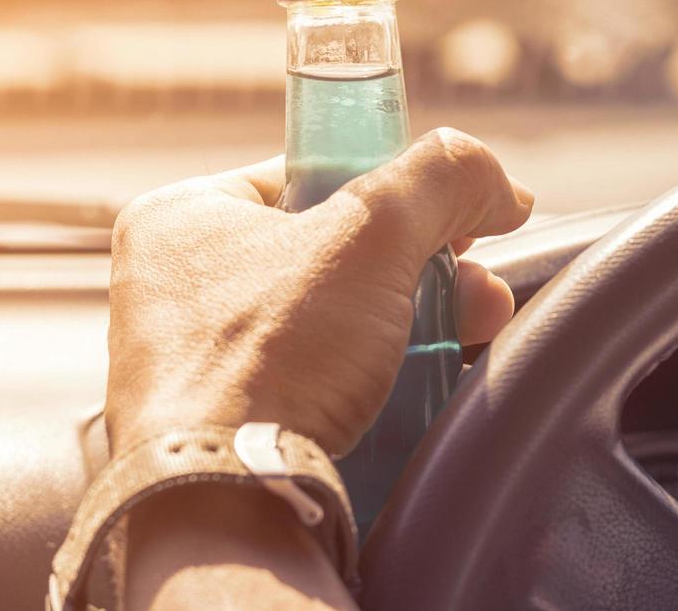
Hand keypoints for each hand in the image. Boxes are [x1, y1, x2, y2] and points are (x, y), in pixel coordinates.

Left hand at [105, 128, 533, 455]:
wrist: (226, 503)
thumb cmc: (274, 356)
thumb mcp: (372, 233)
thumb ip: (442, 178)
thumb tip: (499, 184)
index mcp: (183, 217)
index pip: (310, 174)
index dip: (393, 193)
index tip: (449, 224)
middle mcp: (178, 284)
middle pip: (336, 251)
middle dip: (425, 267)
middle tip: (475, 287)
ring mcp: (198, 361)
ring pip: (336, 319)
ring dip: (420, 319)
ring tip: (476, 329)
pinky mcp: (228, 425)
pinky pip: (319, 379)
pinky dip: (382, 374)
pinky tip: (438, 375)